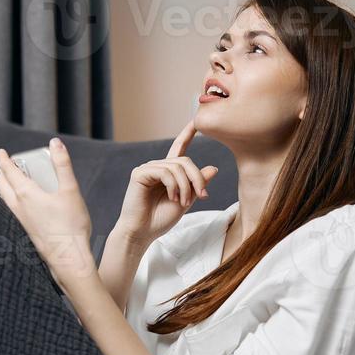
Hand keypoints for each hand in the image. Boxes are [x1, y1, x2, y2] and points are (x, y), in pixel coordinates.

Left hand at [0, 138, 94, 285]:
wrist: (68, 257)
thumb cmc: (71, 225)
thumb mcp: (70, 190)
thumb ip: (63, 164)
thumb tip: (55, 143)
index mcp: (26, 194)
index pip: (8, 171)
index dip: (4, 159)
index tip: (1, 152)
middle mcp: (18, 207)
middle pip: (1, 184)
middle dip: (2, 172)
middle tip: (9, 164)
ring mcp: (19, 221)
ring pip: (4, 198)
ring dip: (6, 186)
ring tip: (16, 181)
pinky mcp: (24, 231)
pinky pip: (11, 210)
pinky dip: (12, 199)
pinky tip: (25, 203)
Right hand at [114, 119, 219, 247]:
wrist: (142, 233)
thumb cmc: (160, 220)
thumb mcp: (186, 201)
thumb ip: (197, 185)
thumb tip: (214, 168)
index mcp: (168, 172)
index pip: (179, 148)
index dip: (187, 134)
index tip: (196, 122)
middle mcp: (157, 167)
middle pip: (185, 161)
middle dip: (197, 178)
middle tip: (202, 197)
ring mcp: (147, 169)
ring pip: (177, 167)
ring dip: (186, 186)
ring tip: (183, 202)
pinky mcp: (140, 173)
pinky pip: (164, 172)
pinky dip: (173, 185)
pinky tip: (172, 197)